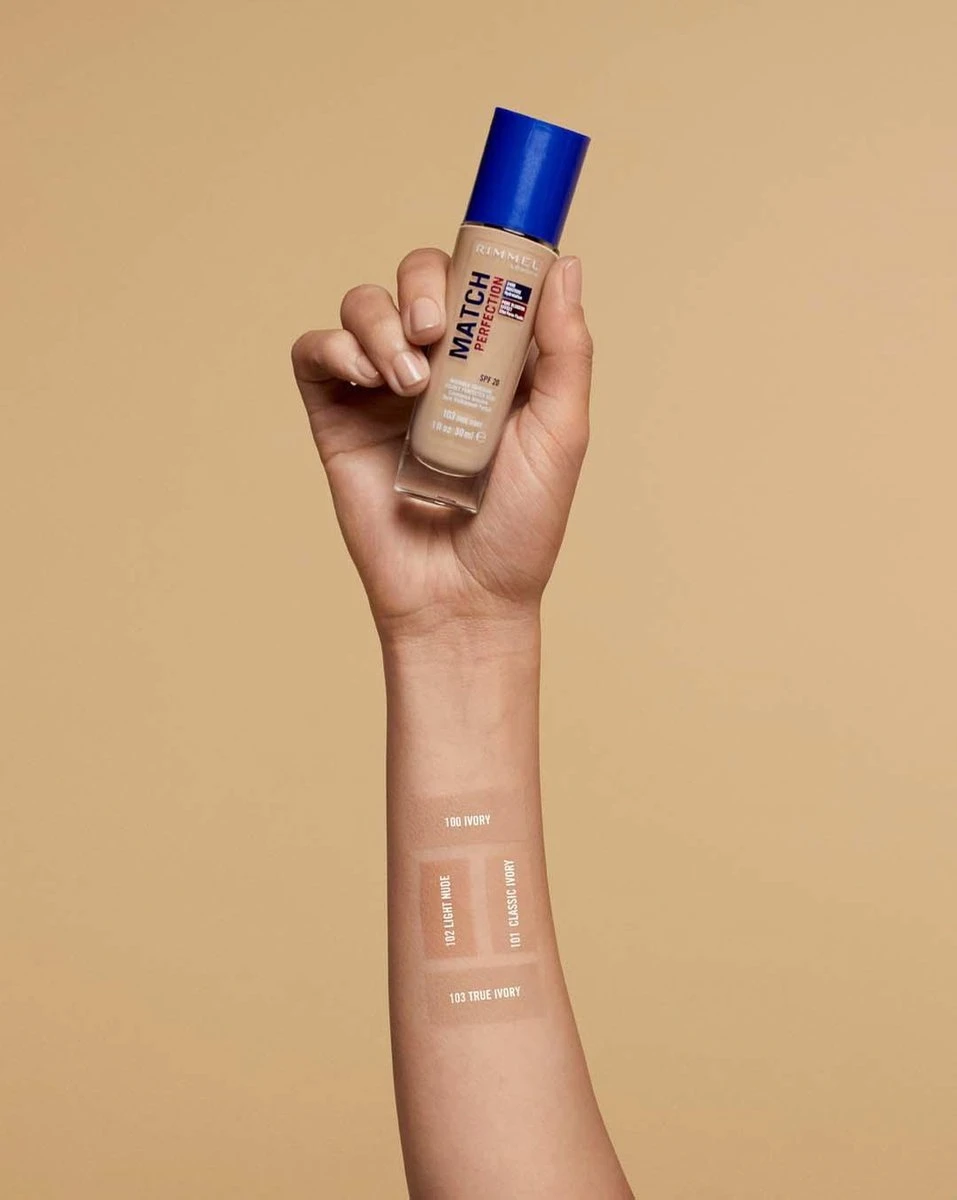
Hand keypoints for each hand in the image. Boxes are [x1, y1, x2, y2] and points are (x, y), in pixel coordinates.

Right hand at [291, 247, 592, 642]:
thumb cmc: (521, 527)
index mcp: (491, 361)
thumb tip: (565, 265)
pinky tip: (365, 378)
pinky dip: (333, 347)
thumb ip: (565, 350)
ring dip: (381, 324)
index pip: (475, 280)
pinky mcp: (336, 418)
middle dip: (421, 286)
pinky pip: (315, 353)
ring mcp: (381, 390)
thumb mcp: (561, 433)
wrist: (464, 596)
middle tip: (435, 334)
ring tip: (407, 382)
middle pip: (414, 278)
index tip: (482, 277)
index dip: (474, 261)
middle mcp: (436, 366)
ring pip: (362, 306)